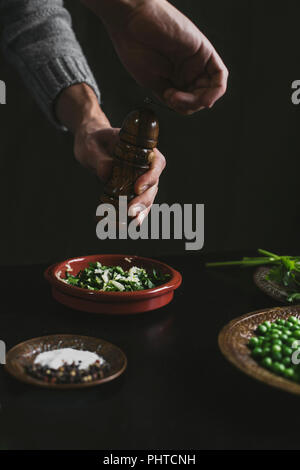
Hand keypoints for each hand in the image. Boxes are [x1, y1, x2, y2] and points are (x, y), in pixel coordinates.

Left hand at [55, 83, 165, 221]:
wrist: (90, 147)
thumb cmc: (93, 141)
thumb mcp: (92, 146)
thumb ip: (99, 159)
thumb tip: (107, 174)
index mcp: (142, 150)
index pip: (156, 163)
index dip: (151, 176)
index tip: (137, 187)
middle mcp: (145, 167)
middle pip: (153, 186)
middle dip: (143, 201)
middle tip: (131, 212)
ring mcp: (140, 182)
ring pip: (146, 200)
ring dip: (140, 214)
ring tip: (130, 225)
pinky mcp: (130, 193)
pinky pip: (134, 207)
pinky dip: (128, 218)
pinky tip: (120, 226)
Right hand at [83, 0, 227, 114]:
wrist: (130, 21)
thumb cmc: (134, 47)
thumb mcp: (153, 82)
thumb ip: (171, 96)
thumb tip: (185, 109)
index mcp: (174, 77)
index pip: (188, 102)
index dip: (182, 107)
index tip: (168, 100)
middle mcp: (187, 69)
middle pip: (200, 97)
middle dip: (190, 104)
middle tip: (173, 99)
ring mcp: (196, 60)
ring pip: (210, 90)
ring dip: (198, 100)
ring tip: (179, 96)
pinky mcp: (204, 50)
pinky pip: (219, 75)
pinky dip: (215, 91)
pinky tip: (205, 99)